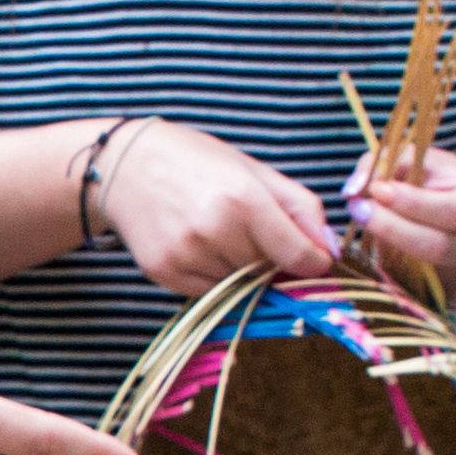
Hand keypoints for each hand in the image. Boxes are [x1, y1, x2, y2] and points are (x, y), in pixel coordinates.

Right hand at [90, 120, 338, 290]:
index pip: (298, 255)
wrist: (124, 166)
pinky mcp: (165, 273)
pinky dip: (215, 277)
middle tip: (252, 232)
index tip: (315, 260)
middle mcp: (214, 229)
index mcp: (244, 198)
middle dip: (272, 260)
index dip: (314, 263)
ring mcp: (187, 254)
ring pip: (240, 286)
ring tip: (221, 235)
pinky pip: (210, 292)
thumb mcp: (254, 170)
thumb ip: (300, 208)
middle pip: (269, 272)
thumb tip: (331, 251)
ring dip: (242, 271)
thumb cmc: (196, 162)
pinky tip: (199, 246)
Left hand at [345, 144, 455, 292]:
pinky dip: (386, 269)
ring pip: (423, 272)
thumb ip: (385, 166)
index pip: (455, 210)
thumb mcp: (417, 161)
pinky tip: (369, 249)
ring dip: (385, 250)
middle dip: (393, 229)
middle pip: (440, 247)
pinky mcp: (447, 291)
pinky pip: (413, 287)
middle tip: (358, 210)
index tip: (377, 190)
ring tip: (361, 226)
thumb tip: (355, 188)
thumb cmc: (434, 181)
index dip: (413, 203)